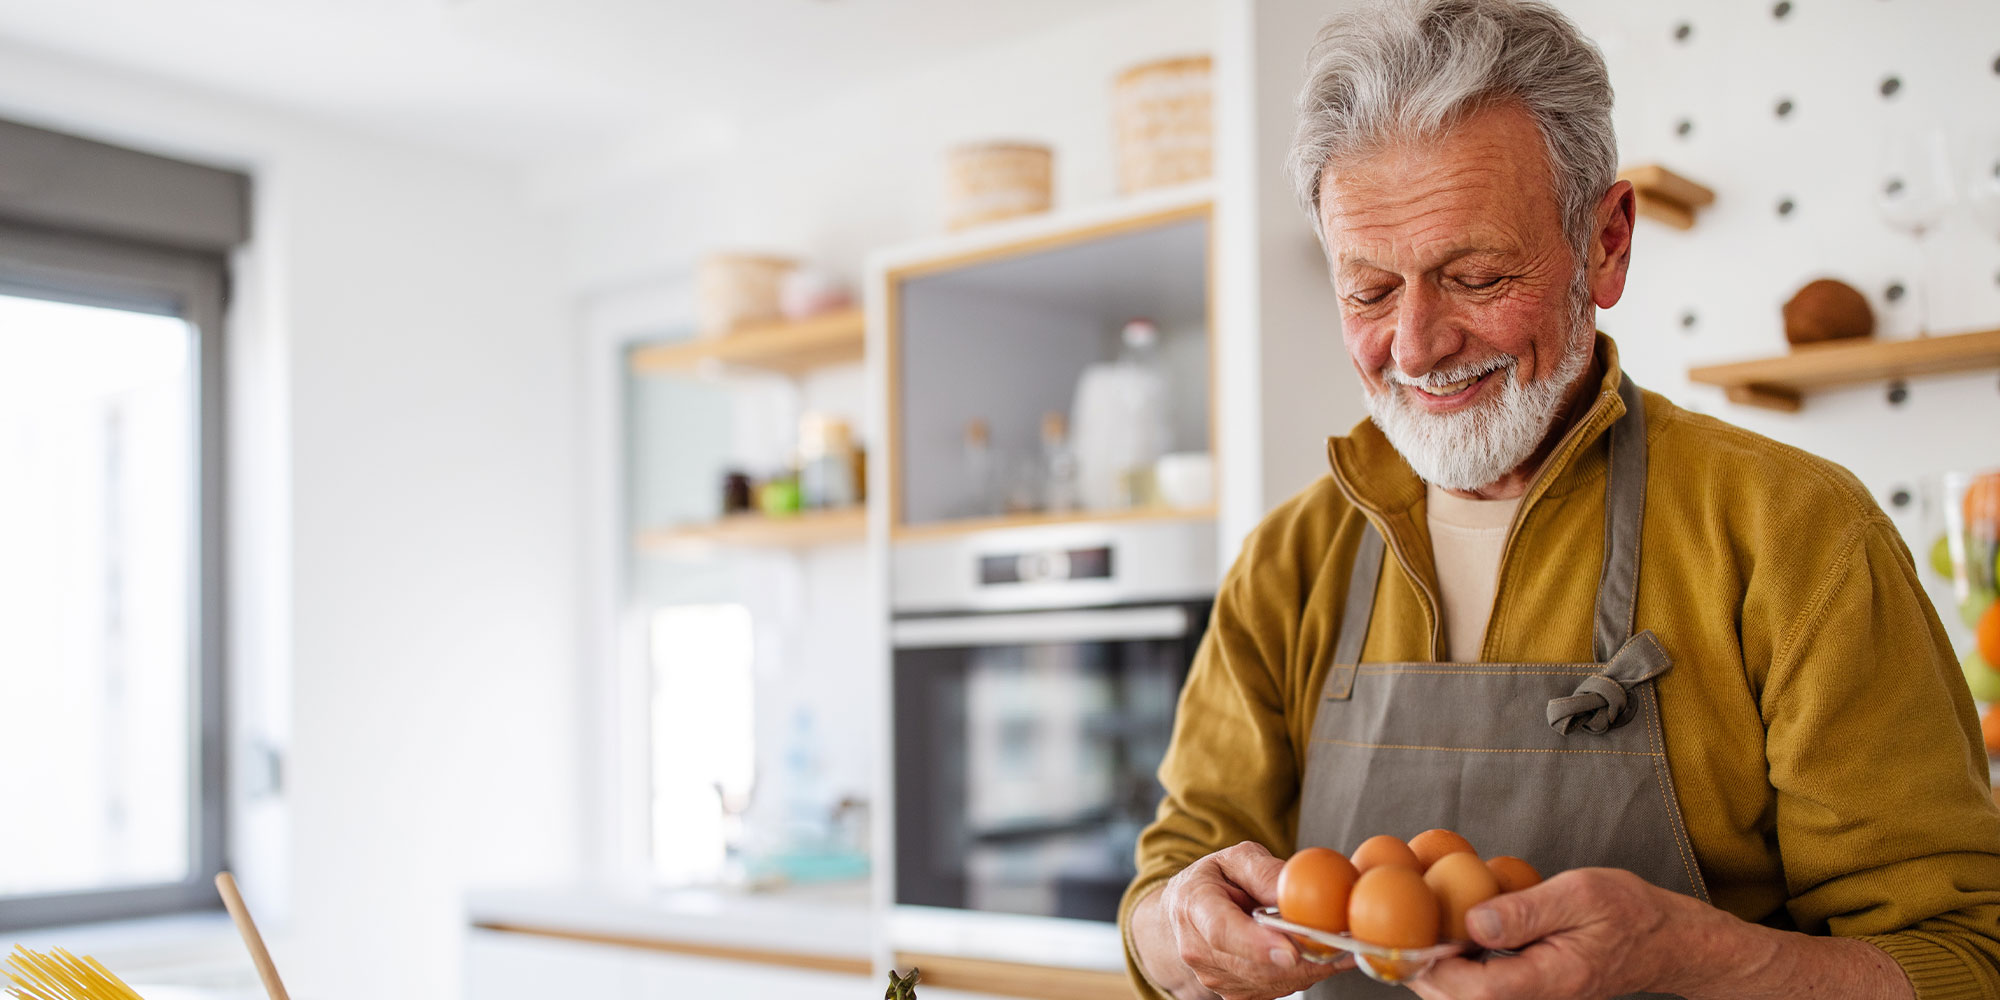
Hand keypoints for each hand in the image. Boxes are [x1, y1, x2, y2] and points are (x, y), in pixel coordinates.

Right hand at [1153, 841, 1353, 999]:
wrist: (1188, 912)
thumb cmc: (1214, 881)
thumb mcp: (1235, 859)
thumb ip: (1264, 871)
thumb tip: (1298, 889)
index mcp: (1194, 906)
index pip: (1223, 931)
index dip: (1257, 945)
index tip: (1290, 951)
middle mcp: (1197, 948)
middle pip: (1253, 965)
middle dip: (1302, 958)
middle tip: (1342, 943)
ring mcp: (1213, 976)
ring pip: (1270, 982)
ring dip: (1308, 967)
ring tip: (1337, 945)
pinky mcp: (1231, 993)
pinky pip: (1275, 990)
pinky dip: (1301, 974)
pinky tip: (1316, 955)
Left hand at [1410, 867, 1696, 999]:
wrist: (1665, 940)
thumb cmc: (1629, 913)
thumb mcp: (1580, 895)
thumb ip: (1525, 911)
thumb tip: (1473, 920)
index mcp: (1549, 979)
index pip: (1476, 990)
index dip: (1432, 971)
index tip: (1402, 943)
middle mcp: (1536, 995)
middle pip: (1462, 998)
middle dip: (1421, 970)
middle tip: (1385, 934)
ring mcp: (1532, 995)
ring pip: (1468, 993)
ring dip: (1435, 966)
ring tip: (1407, 929)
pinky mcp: (1528, 987)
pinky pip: (1482, 982)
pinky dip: (1456, 961)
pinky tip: (1444, 930)